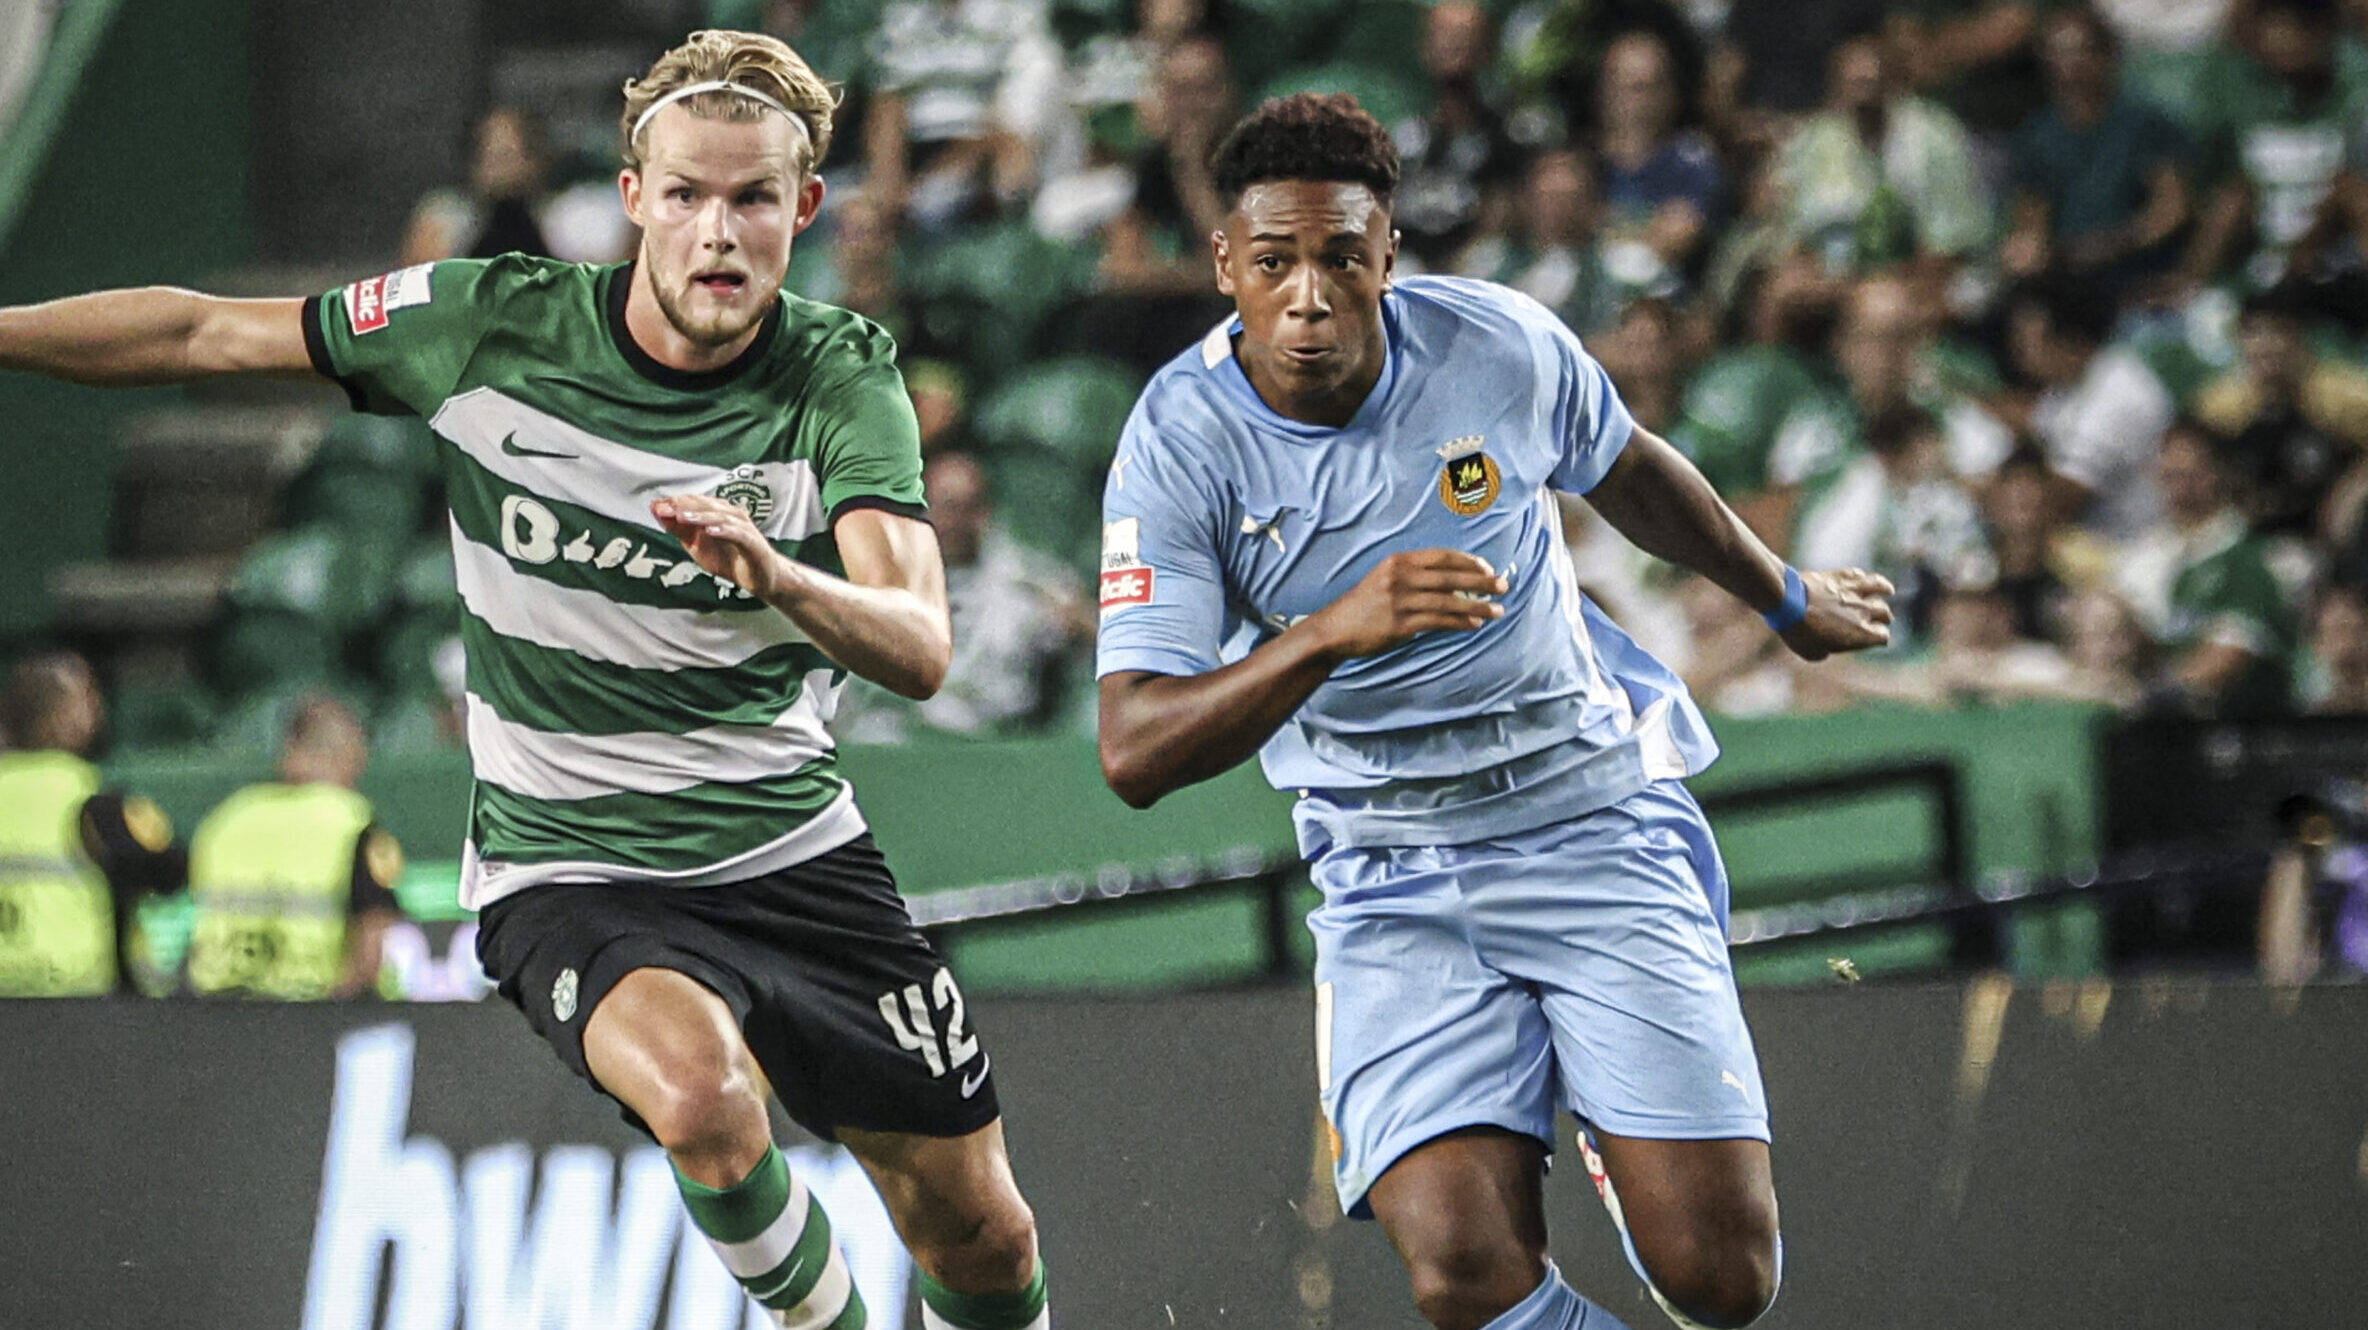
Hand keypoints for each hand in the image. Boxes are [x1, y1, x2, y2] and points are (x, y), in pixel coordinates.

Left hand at [652, 494, 790, 599]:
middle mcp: (731, 515)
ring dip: (700, 516)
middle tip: (664, 509)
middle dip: (682, 506)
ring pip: (720, 516)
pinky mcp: (753, 542)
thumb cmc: (731, 558)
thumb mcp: (697, 545)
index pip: (693, 502)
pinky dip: (723, 530)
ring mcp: (743, 527)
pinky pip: (737, 534)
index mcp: (717, 513)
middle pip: (705, 505)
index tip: (655, 506)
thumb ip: (679, 530)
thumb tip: (657, 512)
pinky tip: (710, 531)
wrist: (761, 578)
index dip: (673, 503)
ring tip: (682, 517)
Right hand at [1303, 549, 1506, 660]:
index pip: (1441, 556)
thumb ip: (1415, 577)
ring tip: (1498, 611)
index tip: (1489, 569)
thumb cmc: (1364, 605)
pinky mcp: (1399, 624)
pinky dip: (1459, 622)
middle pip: (1450, 576)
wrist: (1335, 629)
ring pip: (1448, 601)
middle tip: (1504, 587)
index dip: (1468, 561)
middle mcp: (1400, 577)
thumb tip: (1453, 583)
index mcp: (1398, 561)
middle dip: (1481, 582)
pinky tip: (1474, 624)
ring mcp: (1399, 601)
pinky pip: (1437, 621)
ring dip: (1477, 606)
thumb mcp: (1385, 580)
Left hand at [1778, 568, 1894, 661]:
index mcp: (1861, 634)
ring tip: (1888, 590)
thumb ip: (1826, 651)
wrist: (1789, 602)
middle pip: (1884, 613)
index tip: (1875, 638)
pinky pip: (1858, 574)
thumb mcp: (1812, 653)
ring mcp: (1854, 591)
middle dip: (1883, 617)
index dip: (1880, 638)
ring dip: (1885, 589)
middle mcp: (1863, 612)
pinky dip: (1862, 577)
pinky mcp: (1840, 576)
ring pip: (1880, 587)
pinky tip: (1862, 577)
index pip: (1883, 636)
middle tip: (1881, 617)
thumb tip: (1826, 647)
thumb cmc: (1800, 632)